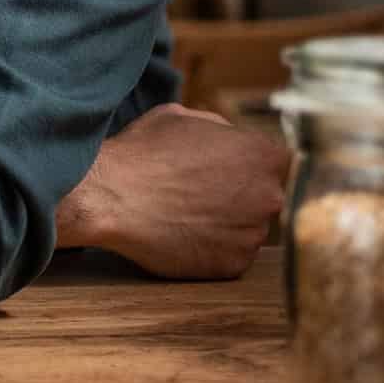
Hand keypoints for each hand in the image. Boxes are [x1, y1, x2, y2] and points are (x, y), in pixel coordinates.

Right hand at [57, 103, 288, 278]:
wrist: (112, 198)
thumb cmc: (143, 153)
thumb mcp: (181, 117)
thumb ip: (220, 128)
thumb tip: (229, 138)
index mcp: (264, 154)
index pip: (272, 162)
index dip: (244, 165)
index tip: (220, 170)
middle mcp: (269, 195)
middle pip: (264, 196)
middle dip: (238, 195)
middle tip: (199, 194)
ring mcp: (253, 234)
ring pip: (248, 228)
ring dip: (225, 224)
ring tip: (185, 215)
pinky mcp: (234, 265)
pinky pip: (229, 256)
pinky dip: (211, 249)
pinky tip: (182, 235)